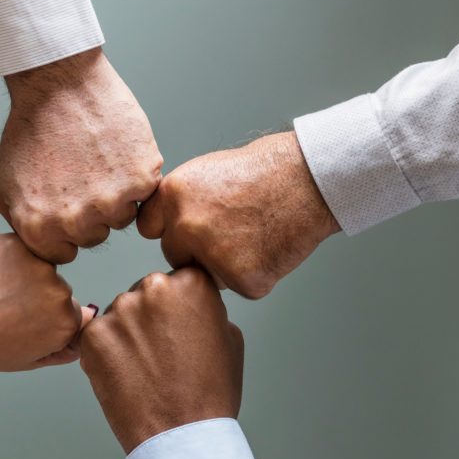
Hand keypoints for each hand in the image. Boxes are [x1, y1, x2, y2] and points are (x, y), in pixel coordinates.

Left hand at [0, 47, 163, 263]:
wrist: (58, 83)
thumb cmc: (29, 129)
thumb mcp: (4, 185)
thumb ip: (21, 226)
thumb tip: (41, 247)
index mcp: (40, 230)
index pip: (64, 253)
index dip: (65, 228)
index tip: (64, 199)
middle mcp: (75, 223)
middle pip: (94, 236)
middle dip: (89, 212)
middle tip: (81, 173)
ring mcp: (111, 202)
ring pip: (122, 217)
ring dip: (115, 195)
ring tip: (97, 160)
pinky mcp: (140, 179)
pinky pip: (145, 193)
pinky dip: (135, 174)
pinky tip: (115, 151)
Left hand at [0, 233, 93, 372]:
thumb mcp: (27, 359)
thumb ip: (63, 347)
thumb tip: (83, 327)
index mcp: (66, 322)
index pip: (71, 313)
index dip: (45, 321)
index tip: (23, 325)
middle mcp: (60, 290)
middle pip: (58, 288)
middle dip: (38, 296)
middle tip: (4, 310)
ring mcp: (38, 264)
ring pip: (40, 266)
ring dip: (24, 275)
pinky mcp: (17, 244)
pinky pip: (21, 249)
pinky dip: (8, 259)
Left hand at [78, 267, 242, 453]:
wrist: (181, 437)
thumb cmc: (210, 393)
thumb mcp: (230, 338)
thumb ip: (207, 309)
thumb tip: (189, 304)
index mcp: (190, 283)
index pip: (179, 281)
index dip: (180, 308)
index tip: (181, 330)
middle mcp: (153, 288)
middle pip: (146, 293)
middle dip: (151, 318)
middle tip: (162, 354)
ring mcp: (119, 311)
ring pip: (120, 315)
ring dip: (127, 334)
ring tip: (145, 370)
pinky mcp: (93, 335)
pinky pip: (97, 336)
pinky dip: (107, 354)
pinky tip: (126, 376)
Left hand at [137, 131, 340, 298]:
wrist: (308, 179)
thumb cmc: (262, 172)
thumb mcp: (205, 173)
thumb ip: (179, 203)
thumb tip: (164, 228)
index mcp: (172, 196)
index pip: (149, 228)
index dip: (171, 228)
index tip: (189, 226)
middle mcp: (186, 226)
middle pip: (176, 255)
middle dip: (197, 250)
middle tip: (232, 230)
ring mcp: (213, 255)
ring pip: (207, 275)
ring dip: (226, 265)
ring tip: (255, 234)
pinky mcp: (242, 279)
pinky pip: (241, 286)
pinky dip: (256, 274)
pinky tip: (271, 246)